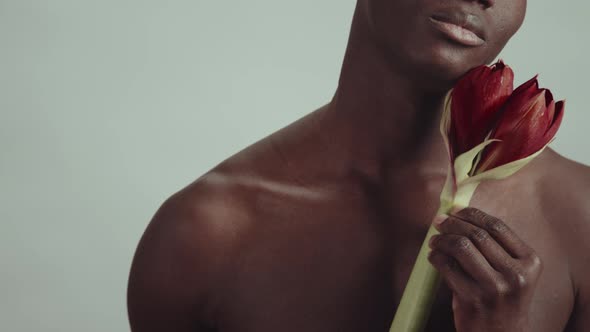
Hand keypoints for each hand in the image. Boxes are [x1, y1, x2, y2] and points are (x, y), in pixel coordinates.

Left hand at [427, 208, 542, 331]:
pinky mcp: (473, 299)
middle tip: (439, 223)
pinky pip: (447, 266)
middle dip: (452, 223)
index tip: (455, 210)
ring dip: (442, 239)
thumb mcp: (510, 273)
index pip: (497, 226)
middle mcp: (516, 275)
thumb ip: (493, 246)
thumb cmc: (501, 300)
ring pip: (461, 246)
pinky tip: (434, 257)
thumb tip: (458, 213)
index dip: (471, 214)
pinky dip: (436, 257)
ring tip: (434, 241)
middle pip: (476, 234)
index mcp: (530, 262)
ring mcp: (495, 288)